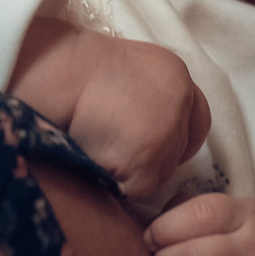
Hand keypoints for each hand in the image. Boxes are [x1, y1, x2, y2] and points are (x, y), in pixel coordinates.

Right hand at [11, 20, 210, 206]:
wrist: (57, 75)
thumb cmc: (75, 70)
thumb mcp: (126, 67)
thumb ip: (150, 94)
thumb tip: (147, 128)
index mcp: (176, 75)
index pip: (197, 119)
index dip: (178, 137)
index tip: (156, 145)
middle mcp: (179, 102)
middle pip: (179, 151)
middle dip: (154, 158)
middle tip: (118, 151)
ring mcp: (166, 133)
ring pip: (159, 174)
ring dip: (132, 172)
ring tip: (100, 149)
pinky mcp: (146, 162)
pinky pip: (136, 188)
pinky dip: (117, 181)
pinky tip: (96, 159)